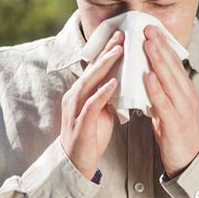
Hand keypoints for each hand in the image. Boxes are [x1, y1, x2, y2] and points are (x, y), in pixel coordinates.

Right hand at [60, 30, 122, 179]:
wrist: (77, 162)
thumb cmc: (91, 135)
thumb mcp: (102, 111)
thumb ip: (108, 95)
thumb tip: (122, 80)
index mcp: (81, 92)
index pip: (95, 67)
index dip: (107, 51)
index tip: (121, 35)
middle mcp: (75, 96)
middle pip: (92, 69)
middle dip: (107, 51)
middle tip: (121, 35)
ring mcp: (76, 108)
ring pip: (90, 82)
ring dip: (105, 66)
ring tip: (119, 52)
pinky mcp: (81, 123)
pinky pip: (92, 104)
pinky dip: (103, 93)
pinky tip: (114, 83)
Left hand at [143, 24, 198, 178]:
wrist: (188, 161)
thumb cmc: (176, 133)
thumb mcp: (170, 107)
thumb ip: (162, 91)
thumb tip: (148, 74)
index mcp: (186, 91)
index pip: (174, 63)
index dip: (163, 45)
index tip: (151, 29)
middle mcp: (187, 96)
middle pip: (173, 66)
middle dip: (160, 46)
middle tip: (147, 27)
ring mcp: (183, 108)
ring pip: (169, 80)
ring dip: (158, 61)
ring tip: (147, 44)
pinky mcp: (176, 122)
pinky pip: (164, 102)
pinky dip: (156, 88)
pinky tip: (147, 77)